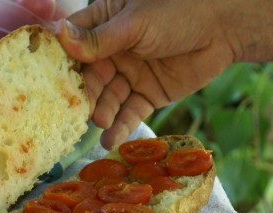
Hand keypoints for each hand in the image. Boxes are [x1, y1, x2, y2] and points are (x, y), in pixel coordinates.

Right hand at [55, 0, 236, 148]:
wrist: (226, 26)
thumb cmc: (179, 10)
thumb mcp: (135, 23)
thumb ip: (99, 38)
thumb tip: (59, 36)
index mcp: (104, 23)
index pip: (74, 44)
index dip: (61, 63)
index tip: (46, 83)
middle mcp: (113, 50)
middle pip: (90, 76)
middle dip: (84, 94)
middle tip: (78, 110)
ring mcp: (131, 73)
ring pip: (109, 97)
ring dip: (102, 111)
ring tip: (100, 122)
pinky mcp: (149, 94)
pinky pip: (130, 112)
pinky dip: (121, 126)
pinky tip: (110, 139)